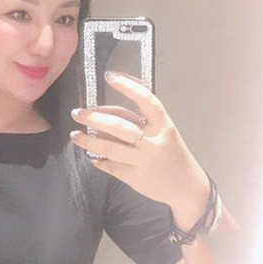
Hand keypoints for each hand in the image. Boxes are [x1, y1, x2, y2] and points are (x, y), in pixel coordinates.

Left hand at [70, 70, 210, 226]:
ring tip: (75, 135)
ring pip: (110, 148)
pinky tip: (91, 156)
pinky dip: (99, 160)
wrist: (187, 187)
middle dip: (95, 118)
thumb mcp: (164, 133)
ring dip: (89, 141)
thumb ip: (140, 122)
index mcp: (163, 125)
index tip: (109, 76)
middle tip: (77, 112)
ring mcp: (143, 161)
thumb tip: (105, 113)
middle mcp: (153, 142)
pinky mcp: (135, 178)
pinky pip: (111, 166)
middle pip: (120, 126)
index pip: (146, 100)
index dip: (127, 86)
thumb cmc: (172, 154)